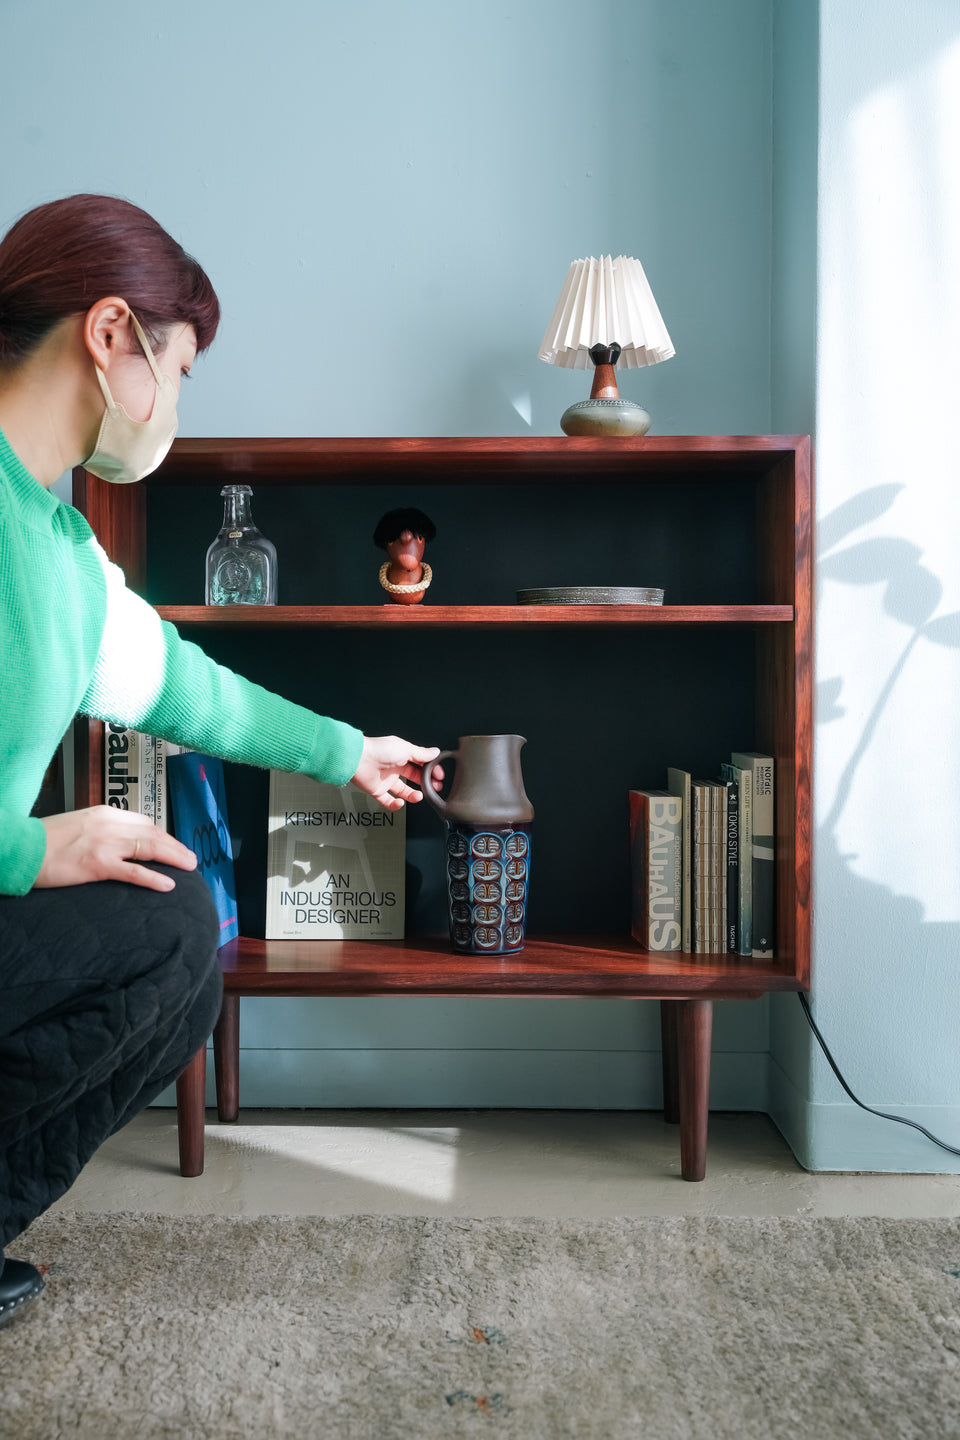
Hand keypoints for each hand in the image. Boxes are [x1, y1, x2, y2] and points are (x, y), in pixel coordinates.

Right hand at [34, 806, 197, 891]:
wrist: (21, 848)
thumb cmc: (46, 840)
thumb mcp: (80, 824)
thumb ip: (102, 828)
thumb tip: (122, 840)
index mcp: (104, 812)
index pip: (144, 821)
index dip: (163, 834)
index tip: (174, 844)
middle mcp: (109, 824)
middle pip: (152, 833)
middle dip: (174, 845)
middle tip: (190, 858)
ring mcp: (104, 843)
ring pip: (149, 848)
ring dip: (173, 857)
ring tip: (189, 866)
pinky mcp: (97, 864)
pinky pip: (133, 871)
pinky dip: (153, 878)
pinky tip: (168, 884)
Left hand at [350, 736, 442, 810]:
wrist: (358, 759)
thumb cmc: (379, 750)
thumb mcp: (405, 749)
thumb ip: (421, 754)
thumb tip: (435, 752)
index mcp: (402, 755)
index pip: (421, 763)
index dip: (431, 770)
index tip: (439, 775)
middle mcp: (395, 767)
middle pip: (414, 777)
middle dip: (426, 783)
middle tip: (435, 787)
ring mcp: (386, 779)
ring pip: (403, 791)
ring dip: (413, 795)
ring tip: (419, 796)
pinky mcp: (377, 790)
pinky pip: (388, 801)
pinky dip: (395, 805)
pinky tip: (400, 802)